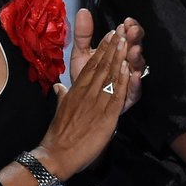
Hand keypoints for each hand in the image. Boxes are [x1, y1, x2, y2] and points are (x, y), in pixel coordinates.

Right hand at [39, 28, 130, 178]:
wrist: (57, 154)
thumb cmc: (59, 134)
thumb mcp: (60, 109)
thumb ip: (63, 96)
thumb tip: (60, 86)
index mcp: (75, 91)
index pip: (90, 66)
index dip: (102, 50)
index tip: (110, 35)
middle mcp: (86, 93)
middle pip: (101, 66)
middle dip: (112, 48)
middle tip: (121, 31)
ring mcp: (96, 104)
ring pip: (109, 77)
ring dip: (118, 59)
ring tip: (126, 42)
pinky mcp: (105, 116)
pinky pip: (116, 95)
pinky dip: (122, 82)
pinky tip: (128, 69)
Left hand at [69, 9, 146, 112]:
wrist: (78, 108)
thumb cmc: (84, 80)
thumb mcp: (82, 54)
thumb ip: (84, 34)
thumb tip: (83, 12)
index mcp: (117, 54)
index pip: (126, 37)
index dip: (127, 29)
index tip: (126, 22)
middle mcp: (126, 66)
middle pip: (135, 49)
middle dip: (135, 39)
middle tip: (132, 31)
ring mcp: (129, 82)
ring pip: (137, 68)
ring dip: (136, 58)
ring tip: (133, 49)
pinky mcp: (127, 99)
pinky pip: (134, 90)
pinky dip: (134, 82)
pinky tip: (133, 74)